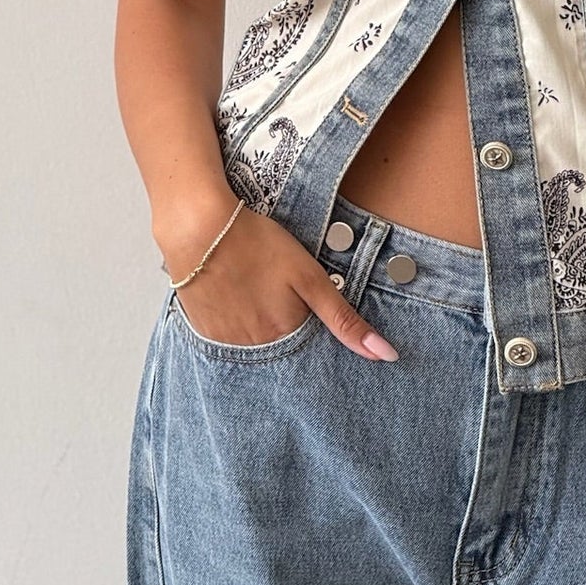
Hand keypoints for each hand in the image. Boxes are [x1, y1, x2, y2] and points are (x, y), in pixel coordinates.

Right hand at [155, 194, 398, 359]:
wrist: (199, 228)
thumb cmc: (258, 245)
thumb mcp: (310, 277)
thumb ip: (345, 319)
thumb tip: (386, 356)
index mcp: (286, 336)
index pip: (311, 352)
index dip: (313, 329)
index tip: (306, 308)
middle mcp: (256, 350)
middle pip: (281, 350)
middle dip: (286, 331)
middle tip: (275, 293)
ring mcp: (227, 344)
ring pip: (255, 346)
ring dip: (259, 328)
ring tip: (254, 292)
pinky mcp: (203, 332)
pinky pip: (228, 340)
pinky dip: (235, 324)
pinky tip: (235, 298)